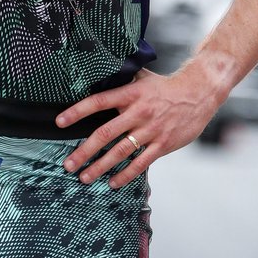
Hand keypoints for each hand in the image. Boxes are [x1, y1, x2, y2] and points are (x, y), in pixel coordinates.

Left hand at [55, 64, 221, 188]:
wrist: (198, 93)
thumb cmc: (165, 86)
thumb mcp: (141, 77)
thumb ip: (121, 80)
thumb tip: (99, 74)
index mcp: (130, 94)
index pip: (98, 102)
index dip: (77, 111)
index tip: (59, 122)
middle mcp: (138, 112)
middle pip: (105, 134)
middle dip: (84, 151)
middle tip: (68, 164)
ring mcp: (150, 130)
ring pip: (120, 152)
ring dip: (100, 167)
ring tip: (85, 177)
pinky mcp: (163, 145)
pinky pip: (141, 163)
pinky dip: (125, 174)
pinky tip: (113, 183)